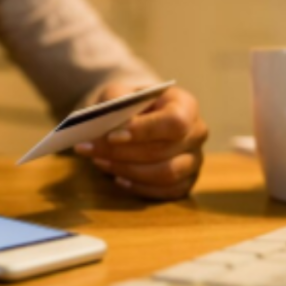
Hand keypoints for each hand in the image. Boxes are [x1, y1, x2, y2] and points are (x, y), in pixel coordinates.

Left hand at [74, 82, 207, 199]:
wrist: (134, 116)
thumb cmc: (128, 103)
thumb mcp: (118, 93)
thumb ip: (115, 102)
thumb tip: (112, 128)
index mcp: (186, 105)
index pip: (174, 122)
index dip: (144, 131)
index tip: (112, 136)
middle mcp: (197, 133)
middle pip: (164, 150)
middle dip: (122, 153)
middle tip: (89, 149)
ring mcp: (194, 160)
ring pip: (166, 174)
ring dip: (127, 170)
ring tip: (99, 161)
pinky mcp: (186, 181)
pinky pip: (166, 192)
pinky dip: (139, 187)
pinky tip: (118, 178)